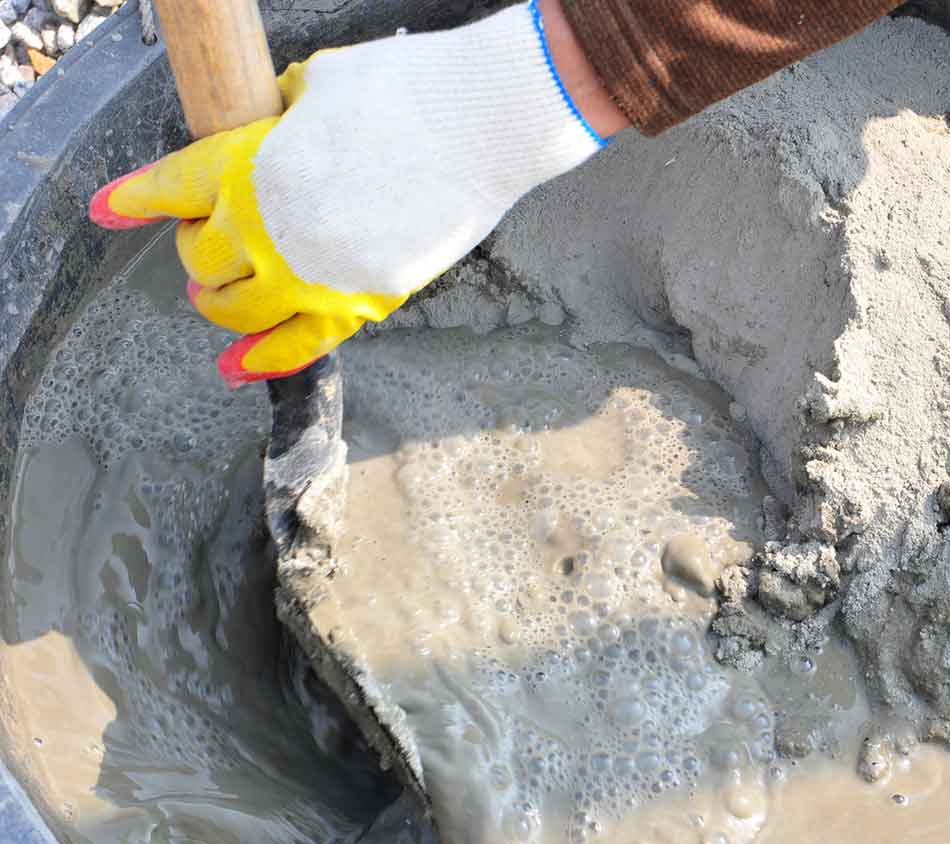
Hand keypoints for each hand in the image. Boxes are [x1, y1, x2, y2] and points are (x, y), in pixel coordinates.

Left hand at [90, 0, 611, 386]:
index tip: (109, 211)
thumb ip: (286, 115)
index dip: (134, 201)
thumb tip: (282, 122)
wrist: (486, 124)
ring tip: (218, 298)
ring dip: (220, 305)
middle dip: (196, 251)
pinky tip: (240, 367)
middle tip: (203, 245)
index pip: (169, 189)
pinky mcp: (364, 300)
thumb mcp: (322, 83)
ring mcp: (315, 274)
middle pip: (202, 257)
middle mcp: (268, 229)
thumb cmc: (408, 89)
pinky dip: (266, 359)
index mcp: (246, 165)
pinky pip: (301, 344)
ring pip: (239, 311)